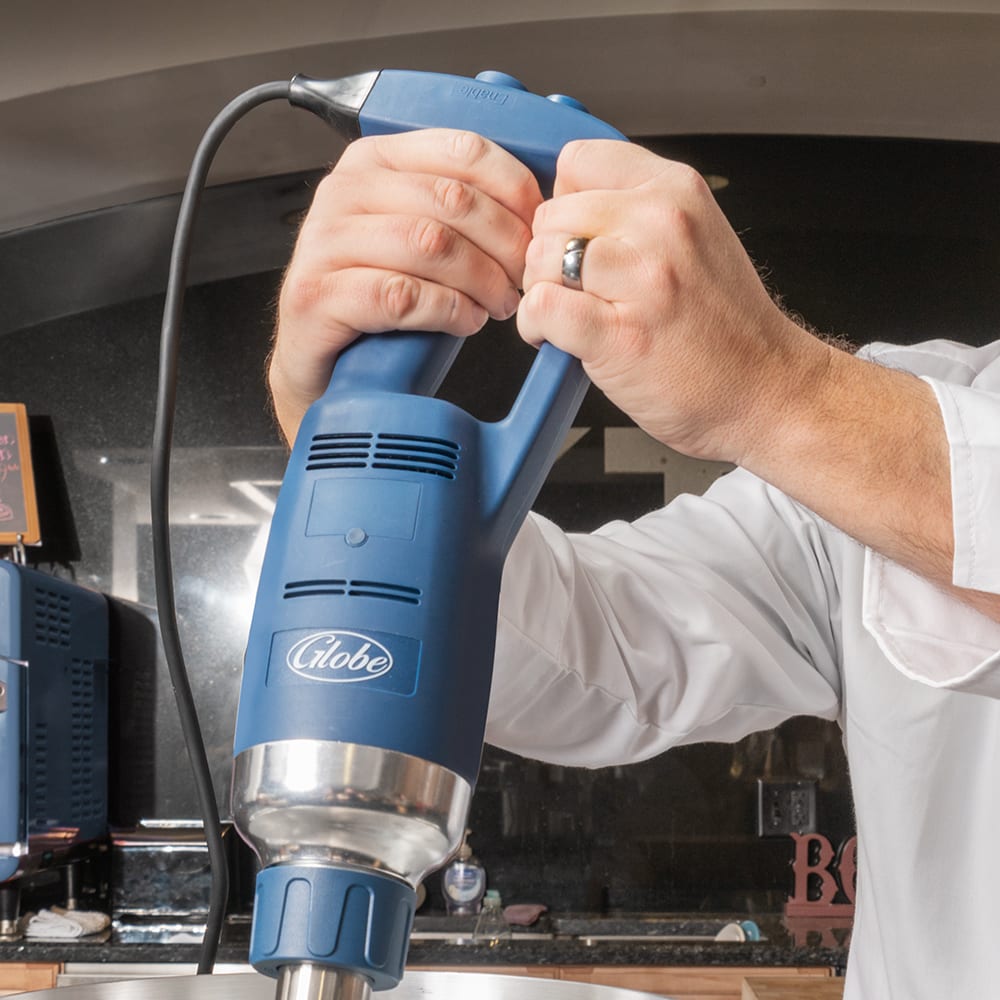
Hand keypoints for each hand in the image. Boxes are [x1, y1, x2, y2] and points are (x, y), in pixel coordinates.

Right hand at [270, 129, 542, 442]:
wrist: (317, 357)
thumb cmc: (375, 298)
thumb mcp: (417, 236)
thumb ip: (458, 210)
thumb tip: (536, 210)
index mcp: (374, 162)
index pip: (462, 149)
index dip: (514, 189)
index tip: (538, 228)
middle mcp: (344, 191)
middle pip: (452, 199)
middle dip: (504, 243)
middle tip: (523, 278)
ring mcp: (325, 242)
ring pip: (430, 243)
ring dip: (482, 280)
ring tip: (499, 304)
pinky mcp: (319, 295)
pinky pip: (402, 295)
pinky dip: (449, 311)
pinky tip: (466, 321)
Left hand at [518, 140, 833, 465]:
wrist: (767, 389)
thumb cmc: (728, 329)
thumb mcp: (696, 237)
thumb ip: (638, 214)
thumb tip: (571, 207)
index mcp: (677, 191)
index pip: (579, 160)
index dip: (564, 203)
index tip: (576, 238)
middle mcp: (660, 224)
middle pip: (551, 211)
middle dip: (548, 253)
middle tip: (572, 289)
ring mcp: (641, 278)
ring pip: (540, 255)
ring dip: (541, 290)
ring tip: (570, 314)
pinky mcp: (619, 333)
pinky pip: (542, 306)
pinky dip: (537, 325)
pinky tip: (558, 337)